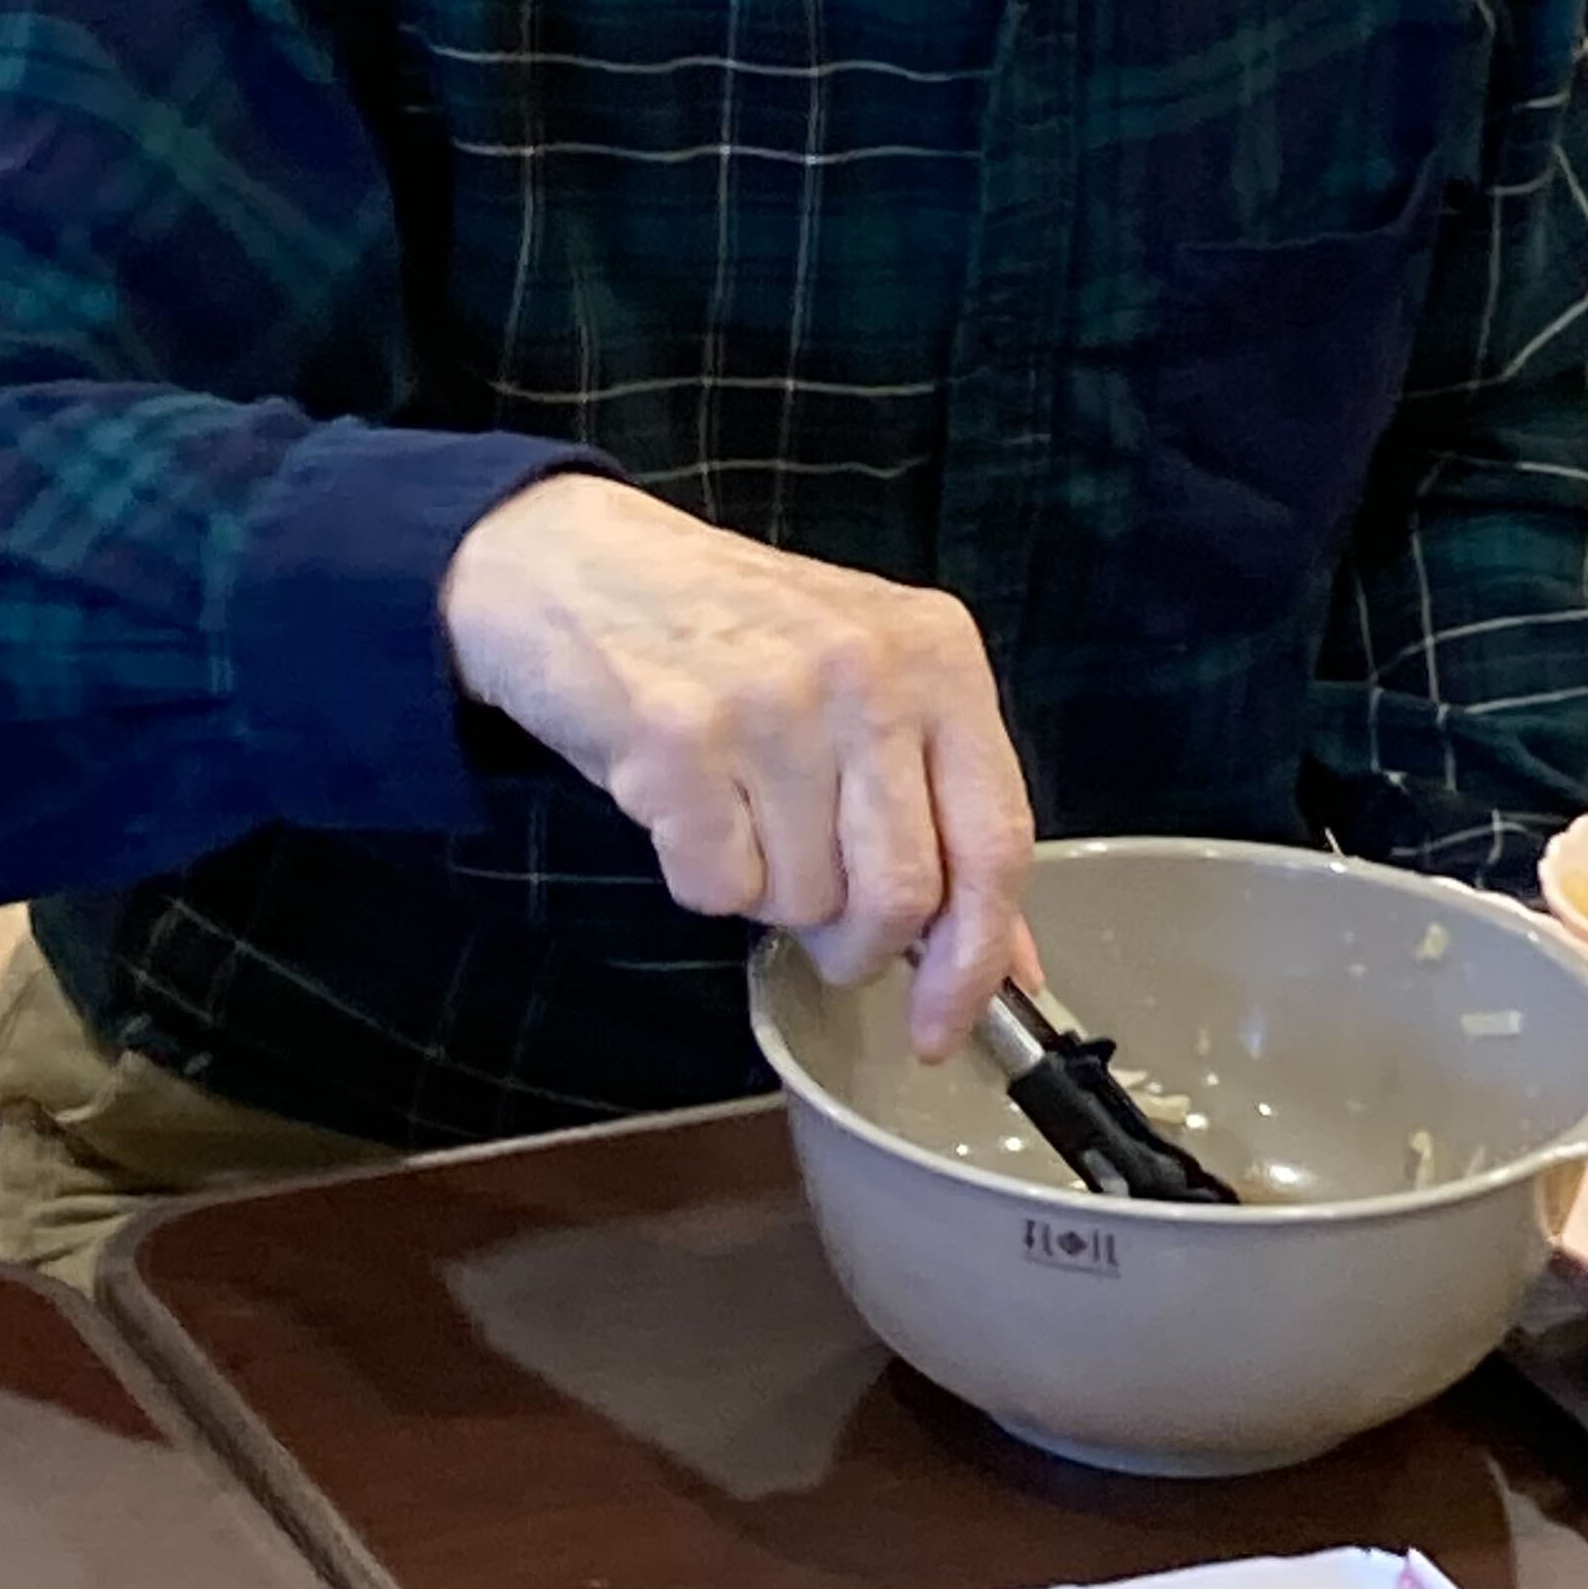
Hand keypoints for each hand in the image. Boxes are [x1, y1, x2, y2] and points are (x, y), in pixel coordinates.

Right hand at [440, 476, 1033, 1049]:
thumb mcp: (866, 689)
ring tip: (739, 810)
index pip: (997, 840)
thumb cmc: (733, 634)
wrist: (579, 563)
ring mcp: (776, 704)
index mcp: (940, 658)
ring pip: (803, 901)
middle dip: (857, 945)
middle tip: (816, 919)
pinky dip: (699, 876)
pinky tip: (687, 802)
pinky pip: (716, 888)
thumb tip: (1008, 960)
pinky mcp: (680, 740)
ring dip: (767, 892)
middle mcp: (870, 673)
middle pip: (900, 895)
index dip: (979, 956)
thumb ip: (941, 811)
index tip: (947, 1026)